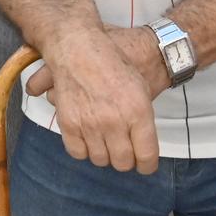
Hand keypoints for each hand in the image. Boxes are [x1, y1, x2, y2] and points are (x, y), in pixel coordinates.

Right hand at [26, 29, 160, 173]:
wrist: (80, 50)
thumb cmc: (114, 67)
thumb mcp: (141, 90)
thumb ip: (143, 121)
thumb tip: (142, 149)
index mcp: (138, 112)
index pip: (147, 157)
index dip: (147, 165)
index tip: (145, 164)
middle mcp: (114, 122)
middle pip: (123, 163)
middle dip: (126, 161)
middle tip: (124, 151)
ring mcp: (90, 124)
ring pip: (101, 160)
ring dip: (104, 155)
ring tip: (105, 141)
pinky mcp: (69, 123)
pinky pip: (78, 152)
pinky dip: (83, 149)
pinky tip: (88, 138)